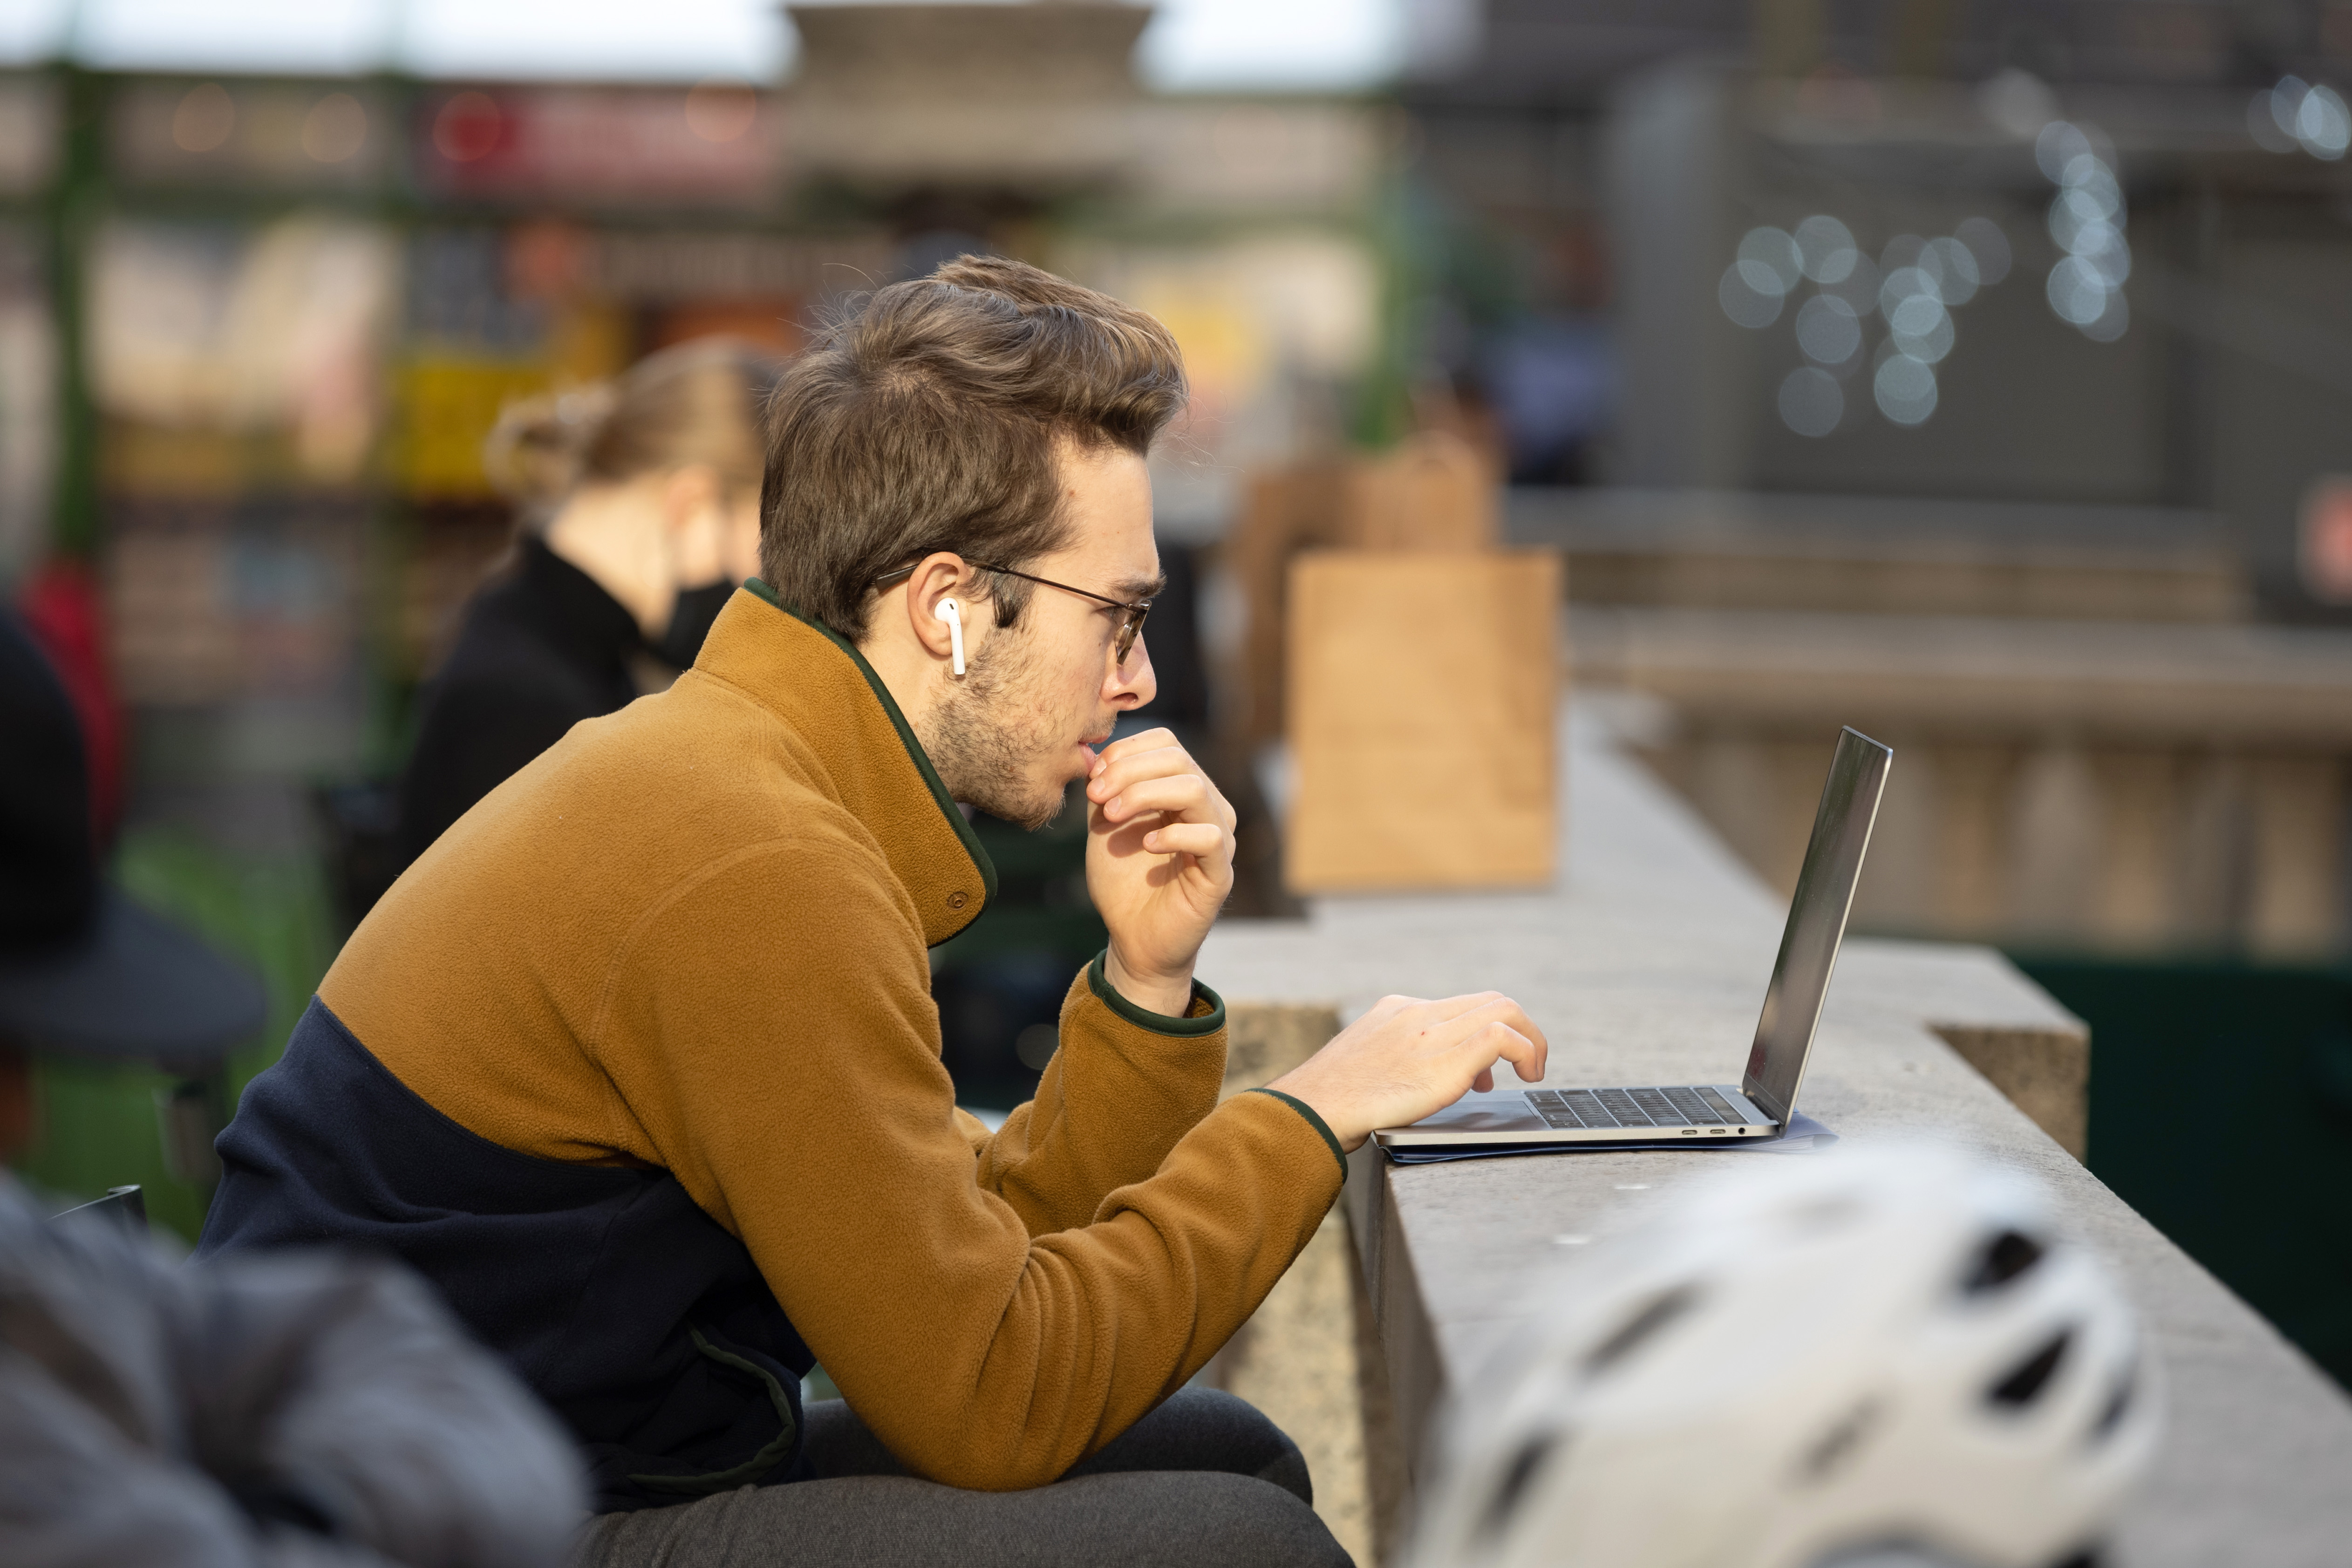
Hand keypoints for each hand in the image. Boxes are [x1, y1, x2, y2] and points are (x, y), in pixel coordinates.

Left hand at [1084, 728, 1236, 1015]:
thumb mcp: (1104, 828)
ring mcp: (1219, 838)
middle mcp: (1207, 807)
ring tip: (1112, 816)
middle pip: (1178, 760)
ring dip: (1144, 795)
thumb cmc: (1122, 882)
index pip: (1166, 744)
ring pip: (1194, 789)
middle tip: (1096, 797)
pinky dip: (1172, 834)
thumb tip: (1091, 752)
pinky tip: (1146, 846)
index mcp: (1181, 790)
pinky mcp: (1221, 872)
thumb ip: (1102, 790)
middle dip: (1129, 772)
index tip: (1093, 779)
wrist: (1133, 940)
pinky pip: (1209, 837)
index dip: (1127, 751)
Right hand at [1266, 993, 1548, 1151]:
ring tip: (1534, 1070)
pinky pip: (1502, 1036)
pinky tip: (1529, 1072)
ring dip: (1531, 1038)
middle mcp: (1418, 1013)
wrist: (1313, 1108)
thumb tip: (1421, 1081)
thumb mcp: (1365, 1062)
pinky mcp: (1446, 1060)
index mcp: (1397, 1010)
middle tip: (1527, 1064)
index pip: (1459, 1005)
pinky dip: (1526, 1049)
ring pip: (1503, 1008)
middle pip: (1489, 1000)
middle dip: (1519, 1028)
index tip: (1487, 1071)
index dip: (1486, 1030)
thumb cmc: (1333, 1101)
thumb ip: (1396, 1060)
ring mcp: (1432, 1033)